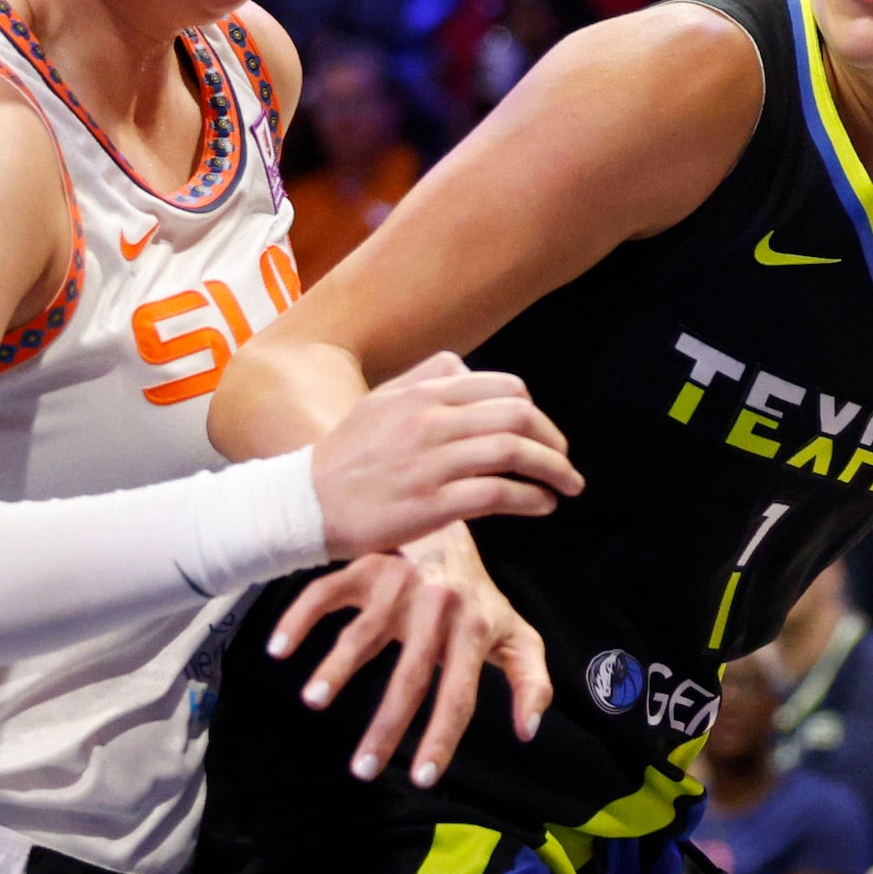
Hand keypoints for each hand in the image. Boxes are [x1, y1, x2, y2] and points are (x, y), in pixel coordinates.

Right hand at [265, 531, 553, 787]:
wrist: (450, 529)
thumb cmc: (479, 597)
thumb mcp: (517, 634)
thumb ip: (531, 681)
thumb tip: (527, 730)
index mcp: (475, 627)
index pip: (459, 693)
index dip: (442, 737)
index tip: (422, 778)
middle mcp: (437, 606)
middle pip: (409, 675)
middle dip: (386, 726)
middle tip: (362, 771)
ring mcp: (399, 585)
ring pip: (363, 632)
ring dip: (337, 667)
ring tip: (313, 702)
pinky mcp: (366, 567)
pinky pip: (327, 593)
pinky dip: (300, 618)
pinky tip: (279, 650)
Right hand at [311, 353, 581, 558]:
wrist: (305, 504)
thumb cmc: (346, 457)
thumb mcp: (380, 401)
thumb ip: (424, 379)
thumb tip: (464, 368)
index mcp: (423, 395)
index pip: (504, 389)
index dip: (536, 412)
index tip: (545, 434)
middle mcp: (431, 422)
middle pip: (517, 417)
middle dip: (553, 441)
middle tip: (565, 461)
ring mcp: (432, 463)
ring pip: (512, 453)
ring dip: (553, 470)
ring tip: (567, 486)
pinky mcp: (431, 504)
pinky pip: (497, 494)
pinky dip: (530, 498)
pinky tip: (542, 505)